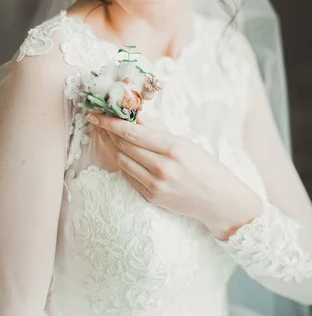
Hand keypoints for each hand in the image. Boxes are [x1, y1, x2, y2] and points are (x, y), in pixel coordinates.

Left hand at [86, 112, 263, 238]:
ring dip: (111, 147)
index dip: (110, 123)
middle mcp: (162, 167)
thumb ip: (156, 131)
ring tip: (105, 135)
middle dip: (107, 132)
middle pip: (123, 146)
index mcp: (172, 148)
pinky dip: (122, 162)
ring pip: (122, 161)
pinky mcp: (152, 197)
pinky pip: (128, 176)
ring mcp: (155, 185)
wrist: (219, 200)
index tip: (96, 115)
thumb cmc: (205, 166)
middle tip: (98, 121)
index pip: (132, 133)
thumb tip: (133, 117)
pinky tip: (119, 153)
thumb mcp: (184, 143)